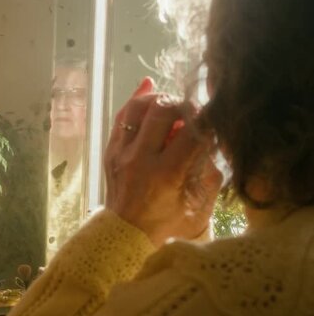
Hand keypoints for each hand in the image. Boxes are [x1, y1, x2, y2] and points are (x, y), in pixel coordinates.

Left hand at [104, 78, 221, 246]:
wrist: (127, 234)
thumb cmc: (170, 221)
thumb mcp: (200, 203)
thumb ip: (210, 168)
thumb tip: (210, 133)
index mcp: (166, 175)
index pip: (192, 132)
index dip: (207, 120)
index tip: (214, 119)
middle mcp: (140, 159)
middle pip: (162, 110)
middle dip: (183, 104)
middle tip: (192, 111)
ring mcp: (121, 153)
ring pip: (136, 107)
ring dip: (158, 98)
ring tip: (172, 104)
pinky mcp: (110, 150)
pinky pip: (121, 116)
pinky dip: (137, 101)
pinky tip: (150, 88)